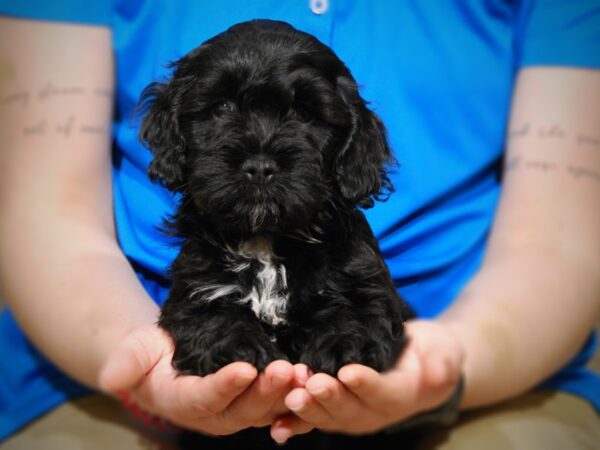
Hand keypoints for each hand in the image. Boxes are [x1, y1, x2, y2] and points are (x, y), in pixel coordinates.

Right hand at [98, 324, 300, 434]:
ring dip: (287, 395)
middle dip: (265, 392)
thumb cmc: (150, 353)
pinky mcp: (255, 401)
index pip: (204, 398)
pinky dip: (296, 398)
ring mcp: (237, 410)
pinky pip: (278, 406)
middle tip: (286, 370)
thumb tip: (112, 378)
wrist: (167, 360)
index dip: (225, 386)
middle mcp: (213, 414)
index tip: (245, 369)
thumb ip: (126, 362)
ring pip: (265, 409)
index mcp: (182, 402)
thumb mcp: (134, 351)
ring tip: (305, 374)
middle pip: (242, 408)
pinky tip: (312, 381)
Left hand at [271, 319, 464, 442]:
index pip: (383, 393)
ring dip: (306, 406)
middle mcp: (372, 411)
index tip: (349, 373)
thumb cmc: (432, 353)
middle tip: (312, 383)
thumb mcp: (446, 352)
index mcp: (400, 396)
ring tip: (292, 393)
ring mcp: (351, 413)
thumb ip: (443, 363)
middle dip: (329, 397)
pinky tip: (276, 425)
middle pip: (349, 408)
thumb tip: (438, 374)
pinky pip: (312, 417)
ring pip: (326, 415)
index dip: (366, 384)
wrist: (417, 362)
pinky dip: (294, 422)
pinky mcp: (333, 408)